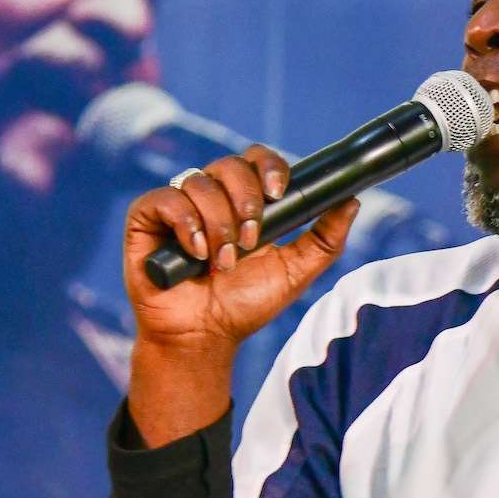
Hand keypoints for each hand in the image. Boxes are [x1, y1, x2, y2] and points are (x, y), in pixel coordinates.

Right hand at [122, 145, 359, 351]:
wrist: (204, 337)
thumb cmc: (245, 306)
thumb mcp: (295, 273)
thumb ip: (324, 239)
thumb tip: (352, 201)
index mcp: (244, 201)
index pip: (256, 160)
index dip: (268, 167)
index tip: (280, 193)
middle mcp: (210, 197)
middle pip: (229, 164)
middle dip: (246, 201)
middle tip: (251, 240)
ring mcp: (177, 206)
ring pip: (199, 183)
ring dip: (218, 225)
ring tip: (222, 263)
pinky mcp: (146, 220)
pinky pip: (164, 199)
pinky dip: (185, 224)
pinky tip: (196, 254)